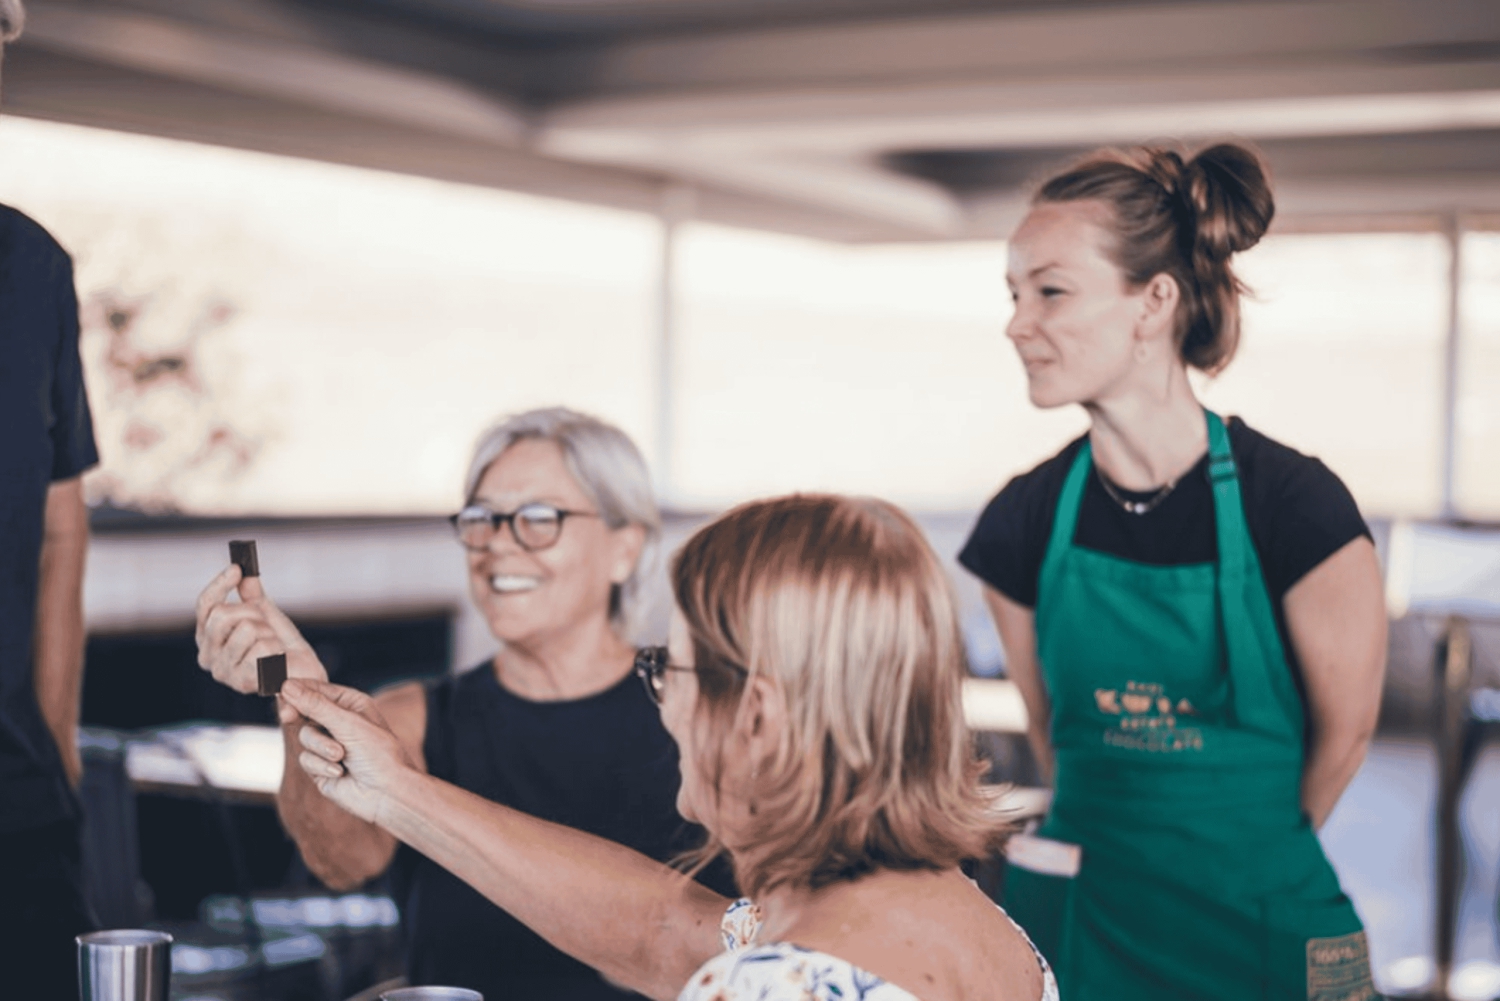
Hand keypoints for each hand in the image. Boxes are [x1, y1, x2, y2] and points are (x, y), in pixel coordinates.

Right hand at [195, 565, 325, 699]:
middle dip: (253, 613)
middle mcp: (208, 655)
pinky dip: (276, 649)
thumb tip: (245, 571)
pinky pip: (262, 648)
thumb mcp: (265, 614)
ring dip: (269, 633)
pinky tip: (277, 659)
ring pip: (246, 629)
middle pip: (222, 615)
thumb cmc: (280, 645)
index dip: (219, 585)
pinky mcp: (242, 682)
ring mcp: (223, 671)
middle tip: (267, 625)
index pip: (205, 605)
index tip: (236, 569)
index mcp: (208, 637)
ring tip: (273, 646)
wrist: (302, 673)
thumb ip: (251, 594)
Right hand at [280, 679, 415, 825]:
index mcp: (351, 705)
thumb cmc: (378, 754)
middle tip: (288, 716)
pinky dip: (321, 765)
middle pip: (304, 712)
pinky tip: (339, 772)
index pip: (318, 690)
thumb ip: (316, 706)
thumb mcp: (348, 724)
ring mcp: (328, 745)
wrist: (386, 793)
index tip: (283, 690)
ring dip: (320, 747)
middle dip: (300, 716)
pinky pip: (306, 759)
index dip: (299, 690)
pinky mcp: (321, 767)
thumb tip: (288, 686)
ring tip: (340, 756)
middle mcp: (339, 723)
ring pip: (304, 737)